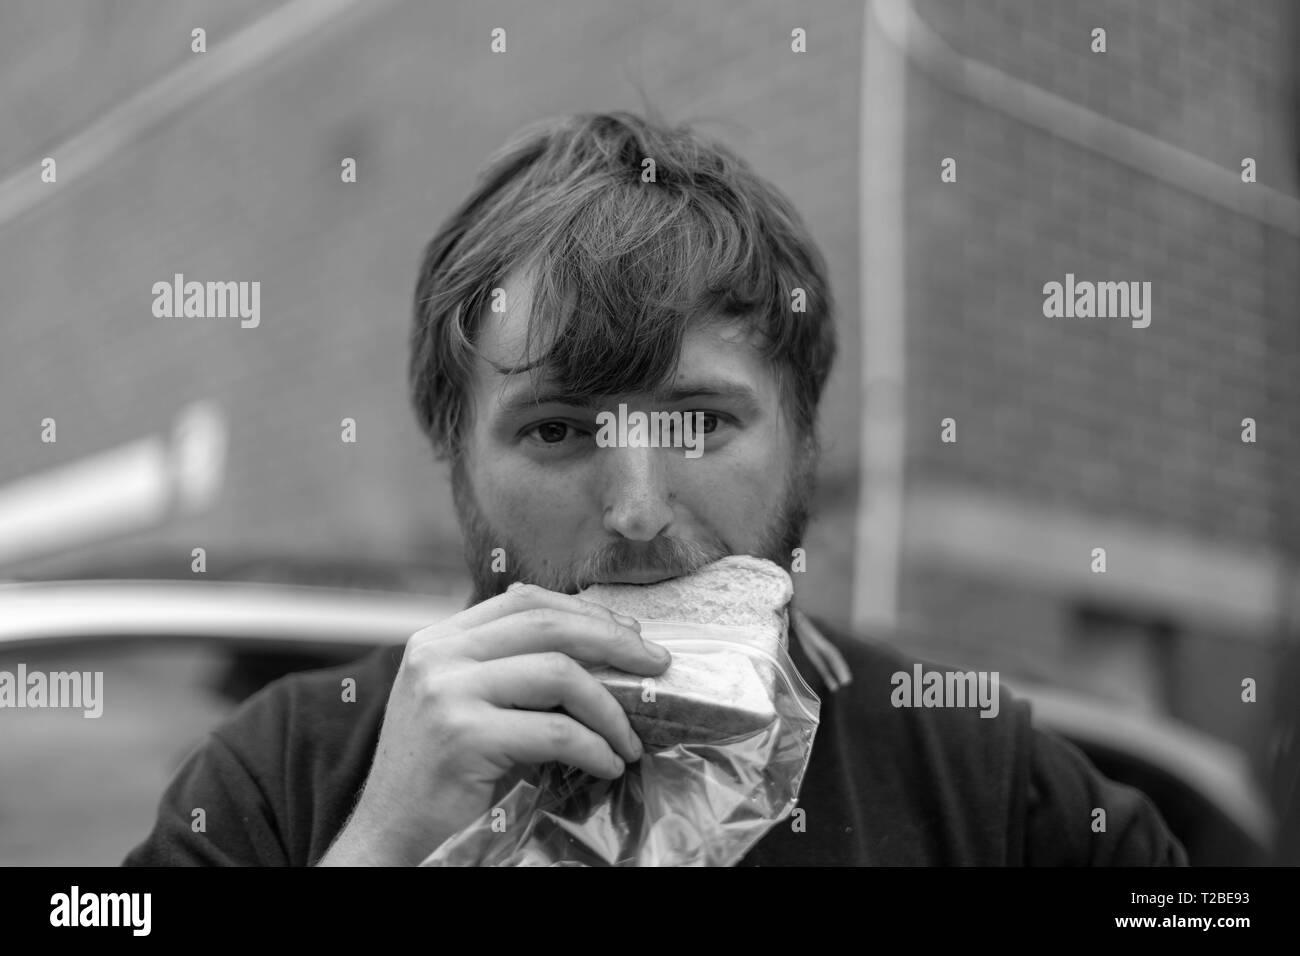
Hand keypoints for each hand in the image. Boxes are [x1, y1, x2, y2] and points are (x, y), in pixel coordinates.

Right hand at [317, 583, 670, 865]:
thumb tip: (600, 648)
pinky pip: (555, 730)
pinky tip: (608, 765)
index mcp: (439, 640)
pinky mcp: (463, 736)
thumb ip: (510, 669)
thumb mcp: (466, 704)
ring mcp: (447, 693)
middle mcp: (438, 655)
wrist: (390, 839)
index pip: (524, 600)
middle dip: (614, 641)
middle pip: (547, 624)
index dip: (585, 612)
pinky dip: (594, 747)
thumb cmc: (441, 778)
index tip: (630, 635)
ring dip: (610, 708)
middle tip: (657, 665)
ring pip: (559, 673)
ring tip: (629, 739)